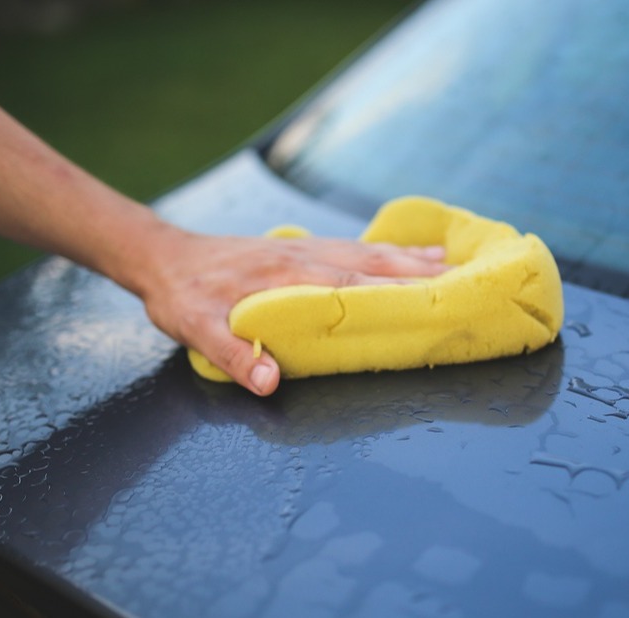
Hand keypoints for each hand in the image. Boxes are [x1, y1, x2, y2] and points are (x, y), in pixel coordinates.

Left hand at [138, 231, 447, 396]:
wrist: (162, 257)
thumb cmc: (181, 295)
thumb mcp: (195, 328)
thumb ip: (234, 353)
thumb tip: (272, 383)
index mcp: (284, 276)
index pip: (351, 285)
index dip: (396, 294)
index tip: (438, 301)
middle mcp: (300, 256)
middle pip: (370, 263)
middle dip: (419, 273)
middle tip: (465, 282)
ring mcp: (300, 248)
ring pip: (364, 250)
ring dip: (407, 258)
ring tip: (450, 262)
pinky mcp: (294, 248)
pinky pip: (348, 246)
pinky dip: (380, 250)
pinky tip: (397, 253)